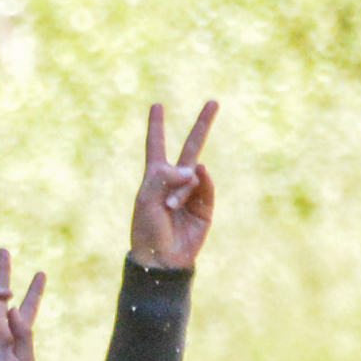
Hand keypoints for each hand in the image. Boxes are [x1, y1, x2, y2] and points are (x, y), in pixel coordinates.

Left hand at [129, 99, 217, 269]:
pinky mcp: (205, 208)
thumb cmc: (147, 229)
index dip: (157, 126)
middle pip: (191, 147)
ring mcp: (192, 193)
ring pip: (195, 175)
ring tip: (172, 207)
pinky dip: (202, 182)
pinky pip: (206, 187)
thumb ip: (166, 176)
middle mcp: (175, 181)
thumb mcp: (147, 197)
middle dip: (202, 124)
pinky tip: (199, 177)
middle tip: (214, 101)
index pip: (156, 145)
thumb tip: (195, 167)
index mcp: (155, 177)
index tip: (157, 106)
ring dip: (184, 188)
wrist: (161, 259)